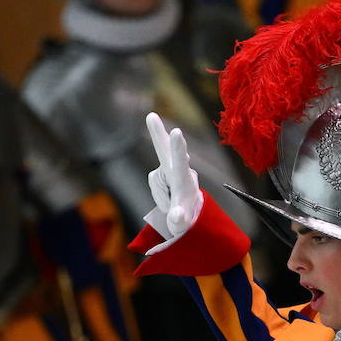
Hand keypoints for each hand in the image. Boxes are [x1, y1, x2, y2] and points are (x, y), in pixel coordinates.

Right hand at [144, 112, 202, 242]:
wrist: (189, 216)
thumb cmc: (187, 218)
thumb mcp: (183, 223)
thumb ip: (180, 219)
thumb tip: (176, 217)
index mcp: (186, 180)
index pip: (181, 163)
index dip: (177, 148)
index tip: (176, 133)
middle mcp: (179, 170)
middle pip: (165, 151)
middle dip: (158, 134)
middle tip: (151, 116)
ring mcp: (170, 170)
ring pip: (156, 181)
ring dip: (162, 196)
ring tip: (172, 206)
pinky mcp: (161, 173)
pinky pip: (154, 182)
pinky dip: (159, 194)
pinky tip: (168, 198)